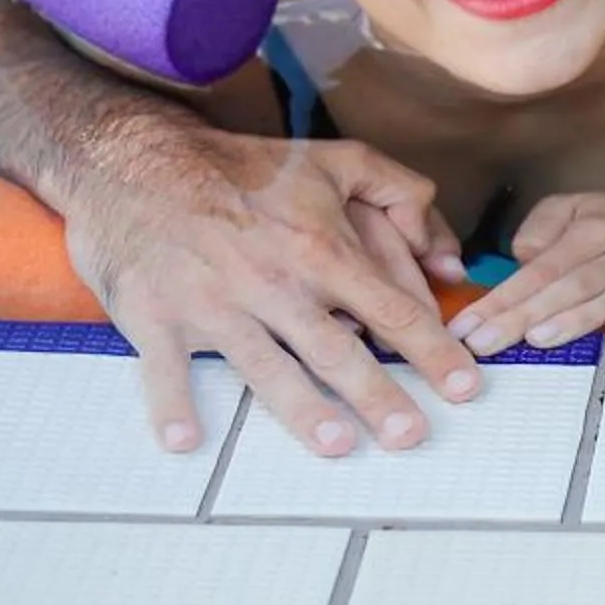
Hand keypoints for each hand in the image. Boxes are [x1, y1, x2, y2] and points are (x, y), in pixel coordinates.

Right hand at [62, 120, 478, 457]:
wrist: (139, 161)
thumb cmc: (245, 169)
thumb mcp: (336, 161)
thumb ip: (403, 196)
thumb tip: (448, 256)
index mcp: (320, 248)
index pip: (391, 307)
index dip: (433, 348)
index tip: (466, 385)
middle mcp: (274, 282)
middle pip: (337, 347)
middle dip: (378, 393)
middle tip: (411, 434)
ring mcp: (214, 303)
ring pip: (267, 366)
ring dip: (301, 409)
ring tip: (338, 443)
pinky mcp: (156, 318)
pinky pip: (166, 369)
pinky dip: (172, 404)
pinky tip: (185, 441)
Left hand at [456, 182, 604, 354]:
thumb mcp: (585, 204)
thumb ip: (545, 227)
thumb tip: (520, 259)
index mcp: (597, 225)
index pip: (542, 267)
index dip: (504, 298)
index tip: (469, 326)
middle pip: (571, 284)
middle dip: (525, 316)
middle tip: (486, 345)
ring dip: (577, 318)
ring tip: (539, 339)